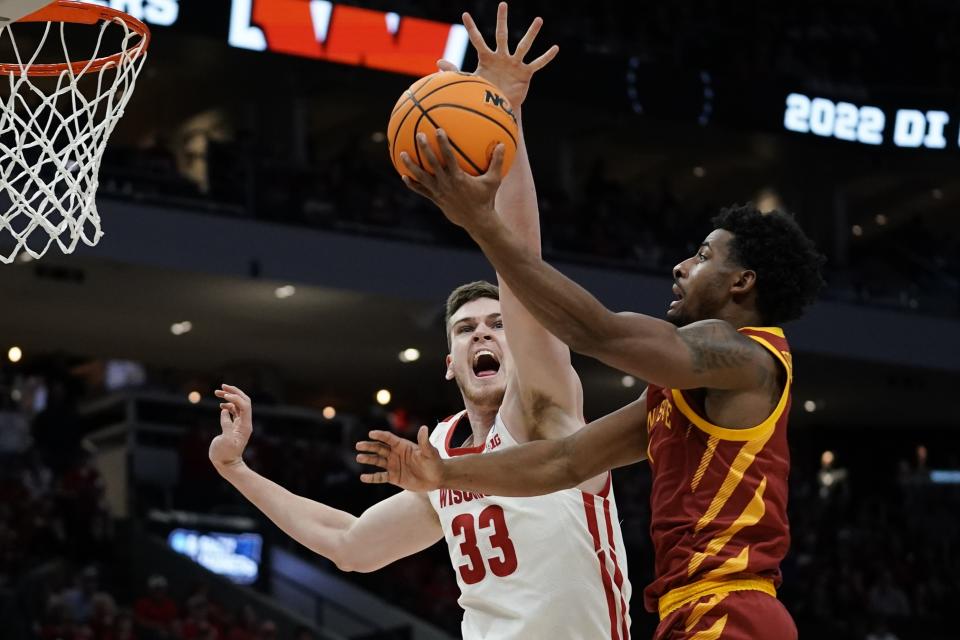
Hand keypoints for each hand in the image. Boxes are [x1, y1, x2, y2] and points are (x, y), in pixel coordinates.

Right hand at [210, 384, 251, 468]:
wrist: (226, 464)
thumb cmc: (225, 455)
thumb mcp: (225, 441)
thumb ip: (226, 425)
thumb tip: (225, 411)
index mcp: (245, 425)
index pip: (245, 405)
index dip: (235, 398)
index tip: (224, 396)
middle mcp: (244, 423)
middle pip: (243, 401)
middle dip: (234, 392)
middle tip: (222, 386)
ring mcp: (240, 424)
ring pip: (237, 405)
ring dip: (229, 397)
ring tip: (217, 392)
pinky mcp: (234, 426)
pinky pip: (234, 411)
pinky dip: (227, 405)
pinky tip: (220, 405)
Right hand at [355, 426, 444, 491]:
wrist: (436, 478)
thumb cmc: (434, 462)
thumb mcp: (429, 452)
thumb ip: (424, 441)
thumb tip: (424, 427)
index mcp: (402, 445)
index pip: (388, 438)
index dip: (380, 435)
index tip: (371, 433)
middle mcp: (396, 454)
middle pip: (379, 448)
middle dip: (369, 446)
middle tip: (359, 445)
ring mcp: (394, 465)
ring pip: (377, 461)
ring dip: (368, 459)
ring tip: (359, 457)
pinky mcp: (394, 477)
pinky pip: (380, 477)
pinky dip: (372, 478)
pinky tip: (363, 477)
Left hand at [401, 129, 505, 232]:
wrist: (477, 221)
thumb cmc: (486, 200)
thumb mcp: (494, 181)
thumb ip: (497, 162)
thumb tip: (503, 145)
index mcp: (458, 177)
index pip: (448, 157)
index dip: (443, 143)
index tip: (438, 130)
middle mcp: (446, 183)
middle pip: (432, 164)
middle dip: (425, 148)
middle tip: (419, 134)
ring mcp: (439, 192)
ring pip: (422, 177)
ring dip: (411, 165)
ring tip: (402, 154)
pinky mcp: (436, 199)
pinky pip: (421, 190)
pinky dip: (412, 184)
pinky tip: (404, 177)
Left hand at [439, 2, 558, 107]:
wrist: (500, 107)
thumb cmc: (485, 92)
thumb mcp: (469, 81)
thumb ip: (454, 71)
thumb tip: (437, 62)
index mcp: (487, 58)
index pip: (477, 40)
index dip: (471, 28)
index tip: (465, 14)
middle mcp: (501, 57)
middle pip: (502, 35)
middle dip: (502, 20)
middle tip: (502, 4)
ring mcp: (514, 63)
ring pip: (523, 45)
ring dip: (531, 33)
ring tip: (539, 20)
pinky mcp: (525, 73)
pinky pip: (537, 63)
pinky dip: (546, 57)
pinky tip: (555, 48)